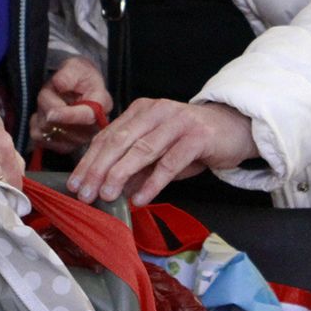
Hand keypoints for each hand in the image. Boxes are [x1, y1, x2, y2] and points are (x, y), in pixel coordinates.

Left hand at [31, 56, 113, 157]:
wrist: (75, 85)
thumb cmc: (78, 76)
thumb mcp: (74, 66)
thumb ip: (67, 74)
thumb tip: (60, 84)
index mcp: (102, 105)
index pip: (87, 117)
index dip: (68, 116)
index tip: (51, 112)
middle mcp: (94, 126)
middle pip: (62, 125)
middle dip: (49, 106)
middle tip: (51, 90)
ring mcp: (79, 140)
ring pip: (48, 131)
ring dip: (42, 113)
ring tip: (49, 100)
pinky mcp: (64, 146)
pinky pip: (40, 138)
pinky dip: (36, 125)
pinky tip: (44, 114)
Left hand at [66, 98, 258, 204]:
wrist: (235, 128)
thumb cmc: (193, 142)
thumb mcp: (159, 153)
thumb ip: (135, 168)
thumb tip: (108, 191)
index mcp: (141, 111)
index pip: (108, 136)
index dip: (89, 161)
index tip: (75, 184)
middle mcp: (156, 111)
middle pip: (119, 141)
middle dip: (98, 169)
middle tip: (84, 193)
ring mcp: (177, 122)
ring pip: (142, 149)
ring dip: (121, 174)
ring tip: (107, 195)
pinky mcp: (197, 136)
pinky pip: (169, 162)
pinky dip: (153, 182)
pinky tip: (141, 199)